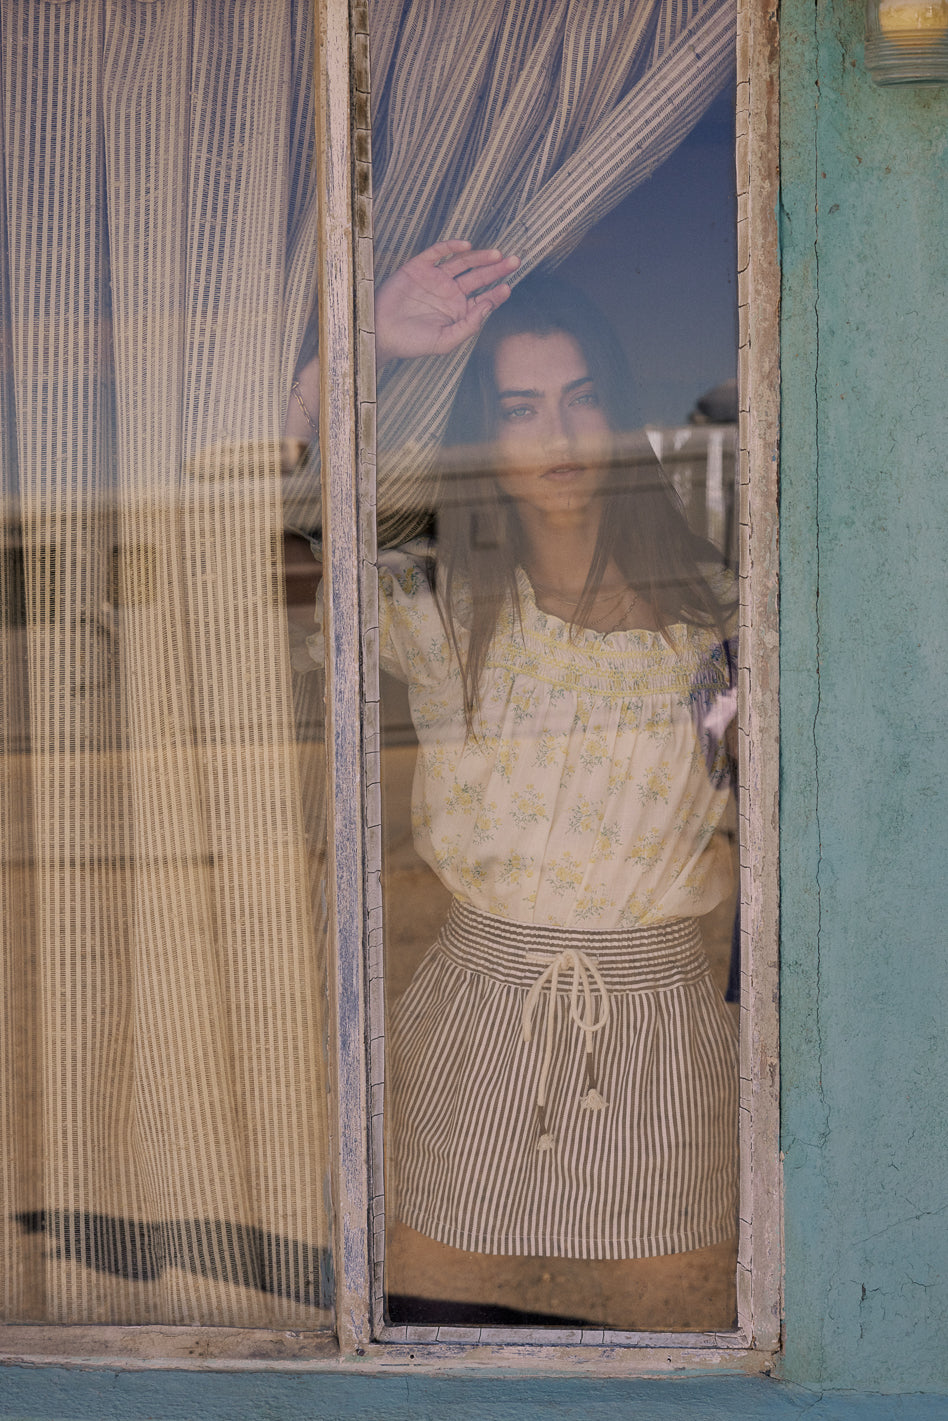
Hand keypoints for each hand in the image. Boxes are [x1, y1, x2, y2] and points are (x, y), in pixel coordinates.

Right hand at [375, 240, 518, 366]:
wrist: (381, 333)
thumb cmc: (412, 343)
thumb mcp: (446, 341)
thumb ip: (470, 325)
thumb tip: (490, 305)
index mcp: (458, 311)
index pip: (484, 299)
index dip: (497, 293)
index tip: (508, 287)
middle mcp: (449, 293)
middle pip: (478, 277)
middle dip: (497, 269)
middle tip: (515, 261)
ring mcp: (435, 278)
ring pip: (463, 263)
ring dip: (480, 257)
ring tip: (497, 255)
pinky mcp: (419, 267)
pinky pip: (438, 253)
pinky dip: (452, 247)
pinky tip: (467, 246)